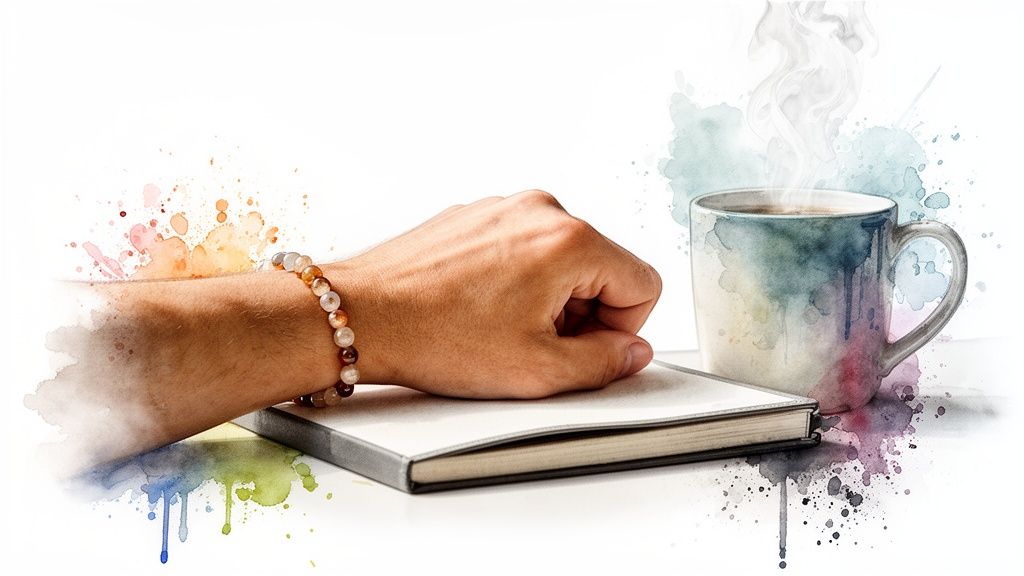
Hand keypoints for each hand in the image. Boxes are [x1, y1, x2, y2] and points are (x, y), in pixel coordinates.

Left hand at [331, 190, 661, 398]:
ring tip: (499, 330)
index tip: (585, 351)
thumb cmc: (436, 338)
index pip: (643, 283)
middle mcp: (540, 210)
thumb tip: (631, 353)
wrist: (360, 315)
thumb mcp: (537, 371)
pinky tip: (477, 312)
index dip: (623, 330)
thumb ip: (604, 364)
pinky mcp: (473, 216)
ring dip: (546, 300)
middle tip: (535, 346)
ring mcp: (503, 208)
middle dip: (581, 314)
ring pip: (560, 261)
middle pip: (602, 269)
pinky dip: (513, 283)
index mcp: (569, 240)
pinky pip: (520, 250)